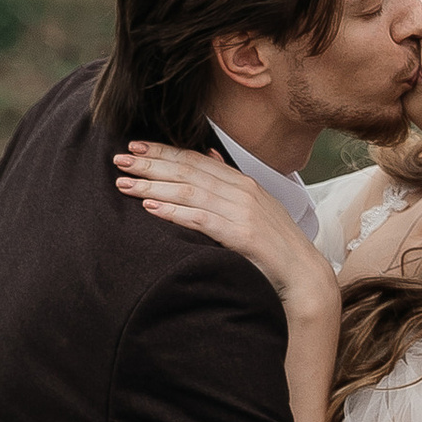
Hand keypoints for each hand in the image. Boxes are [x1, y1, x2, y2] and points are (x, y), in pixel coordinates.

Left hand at [114, 145, 337, 321]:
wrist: (302, 274)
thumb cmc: (274, 244)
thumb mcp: (255, 205)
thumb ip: (229, 181)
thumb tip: (209, 154)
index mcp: (243, 181)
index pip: (195, 158)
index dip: (163, 151)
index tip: (135, 147)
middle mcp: (242, 191)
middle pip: (188, 170)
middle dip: (150, 164)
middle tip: (119, 160)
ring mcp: (242, 211)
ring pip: (189, 191)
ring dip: (153, 186)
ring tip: (125, 185)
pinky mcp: (242, 234)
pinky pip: (200, 218)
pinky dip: (174, 211)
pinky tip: (151, 207)